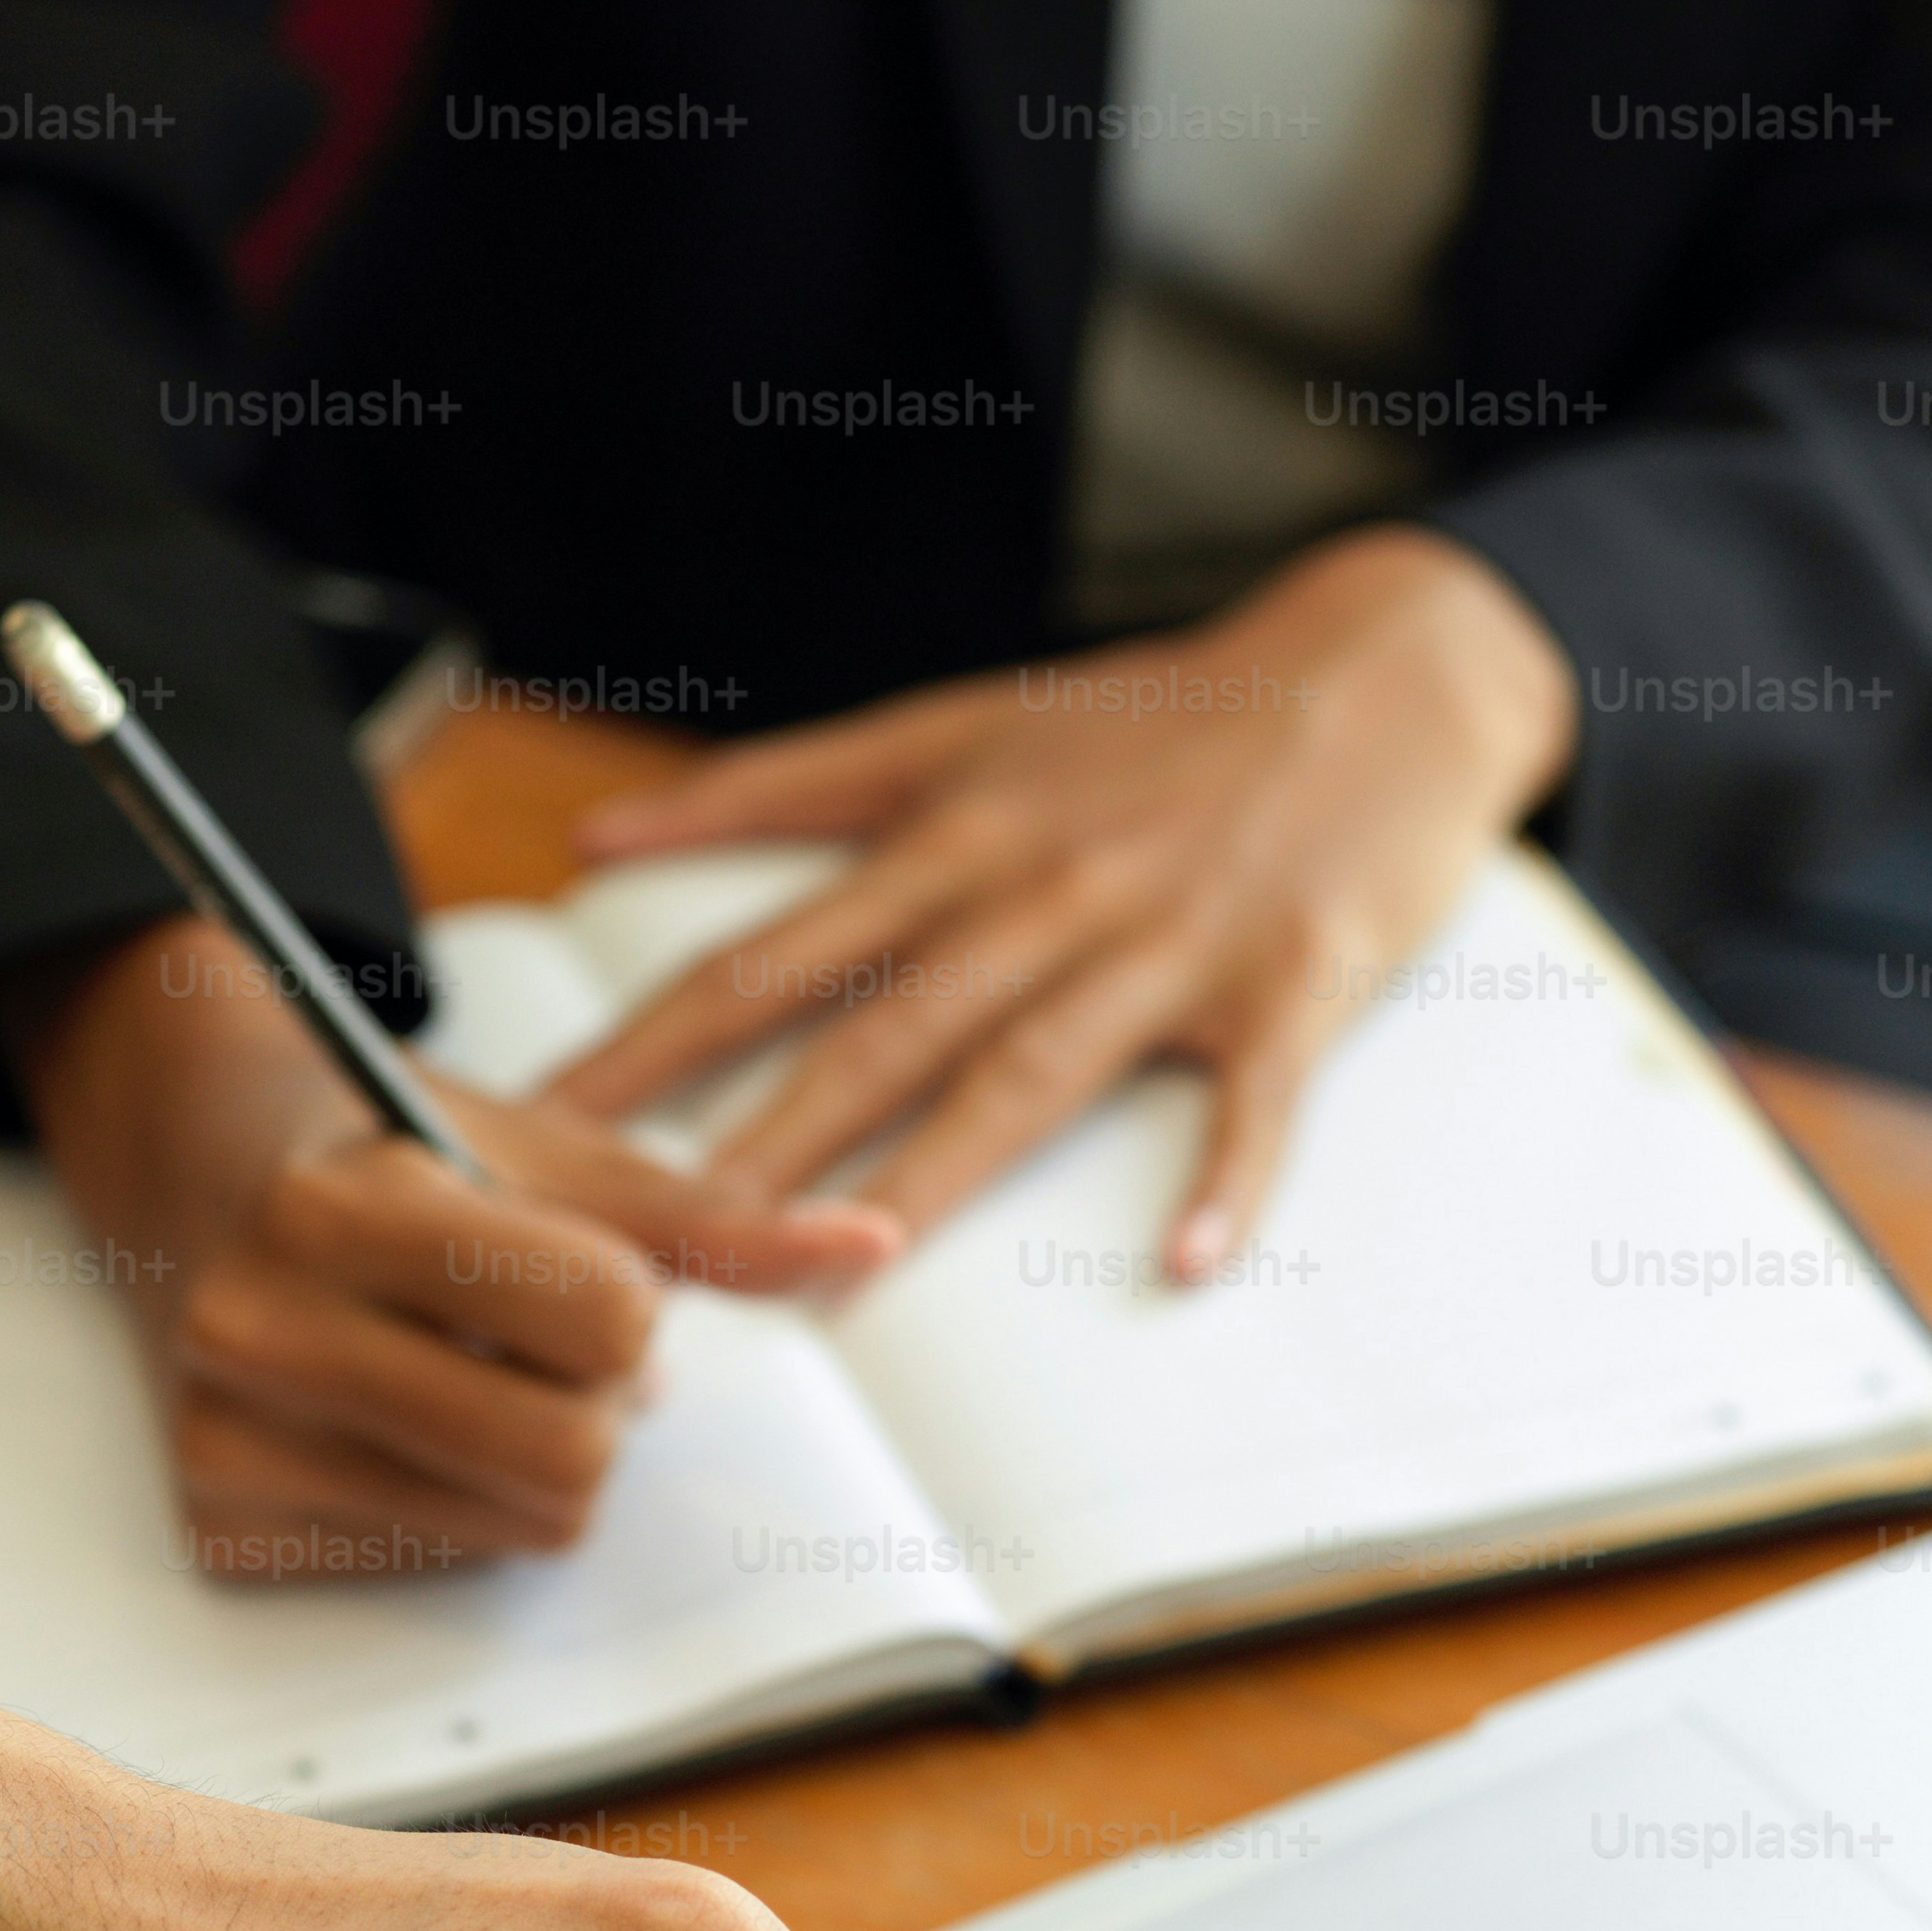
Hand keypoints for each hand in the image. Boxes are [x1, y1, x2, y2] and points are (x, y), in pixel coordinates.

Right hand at [8, 916, 897, 1567]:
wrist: (187, 1162)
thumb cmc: (384, 1146)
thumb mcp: (537, 1146)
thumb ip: (706, 1215)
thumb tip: (871, 1244)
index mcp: (339, 1206)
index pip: (605, 1321)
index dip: (628, 1303)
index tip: (568, 1264)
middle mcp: (257, 1328)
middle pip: (570, 1458)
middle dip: (595, 1403)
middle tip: (533, 1340)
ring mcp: (222, 1440)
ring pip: (516, 1526)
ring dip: (532, 1458)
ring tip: (461, 1368)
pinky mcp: (214, 1525)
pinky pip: (434, 1561)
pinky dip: (450, 1500)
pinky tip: (388, 1417)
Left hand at [548, 525, 1576, 1273]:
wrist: (1382, 670)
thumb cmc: (1161, 717)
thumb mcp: (959, 720)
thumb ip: (781, 786)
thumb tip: (609, 834)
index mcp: (951, 830)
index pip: (767, 957)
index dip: (646, 1043)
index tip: (549, 1121)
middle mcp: (1042, 888)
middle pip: (873, 1029)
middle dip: (752, 1139)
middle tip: (658, 1236)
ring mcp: (1167, 941)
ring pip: (1029, 1068)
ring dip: (936, 1170)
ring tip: (852, 1259)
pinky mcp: (1292, 982)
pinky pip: (1252, 1098)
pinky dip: (1225, 1175)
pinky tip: (1182, 1257)